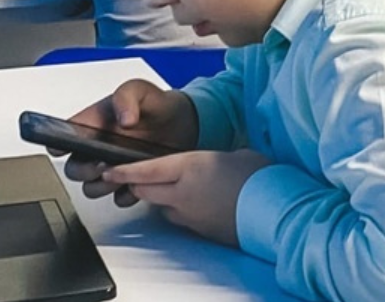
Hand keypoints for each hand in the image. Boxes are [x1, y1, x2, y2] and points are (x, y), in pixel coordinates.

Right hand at [53, 79, 198, 201]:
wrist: (182, 122)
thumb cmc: (155, 105)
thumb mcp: (140, 90)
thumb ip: (127, 97)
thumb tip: (124, 119)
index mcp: (92, 126)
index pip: (62, 138)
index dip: (56, 144)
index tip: (61, 147)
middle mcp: (97, 149)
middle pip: (74, 169)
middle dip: (83, 170)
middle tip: (100, 164)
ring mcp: (112, 168)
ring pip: (92, 188)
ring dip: (102, 186)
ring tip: (119, 174)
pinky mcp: (130, 182)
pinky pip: (119, 198)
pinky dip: (125, 195)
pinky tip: (136, 184)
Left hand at [101, 149, 272, 246]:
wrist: (276, 211)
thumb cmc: (261, 179)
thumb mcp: (235, 154)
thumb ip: (213, 159)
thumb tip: (210, 164)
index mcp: (191, 167)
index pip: (146, 170)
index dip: (124, 170)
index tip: (108, 170)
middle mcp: (184, 193)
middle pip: (146, 190)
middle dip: (138, 184)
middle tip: (135, 177)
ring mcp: (191, 215)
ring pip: (162, 207)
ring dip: (161, 198)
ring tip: (175, 189)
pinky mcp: (201, 230)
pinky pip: (181, 219)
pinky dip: (181, 210)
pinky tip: (197, 203)